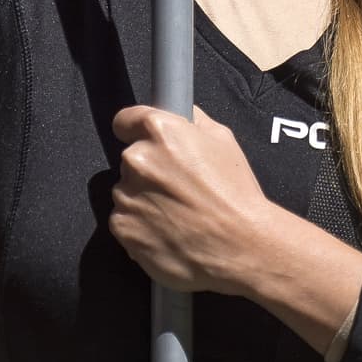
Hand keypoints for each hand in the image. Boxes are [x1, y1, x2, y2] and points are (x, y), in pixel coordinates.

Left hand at [109, 102, 271, 294]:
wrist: (239, 248)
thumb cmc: (236, 196)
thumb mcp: (224, 141)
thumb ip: (193, 121)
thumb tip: (179, 113)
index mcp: (159, 132)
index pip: (125, 120)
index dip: (135, 130)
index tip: (143, 140)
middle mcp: (137, 160)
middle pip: (131, 160)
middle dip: (150, 171)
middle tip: (179, 188)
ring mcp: (125, 195)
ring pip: (127, 192)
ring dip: (144, 200)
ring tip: (178, 214)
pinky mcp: (122, 227)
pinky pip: (125, 220)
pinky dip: (141, 226)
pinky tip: (169, 231)